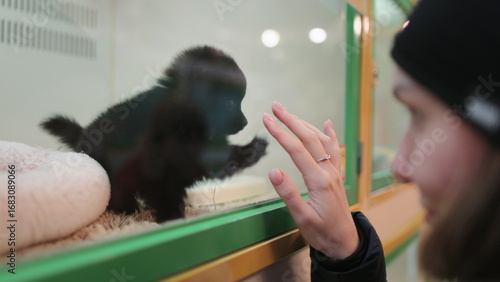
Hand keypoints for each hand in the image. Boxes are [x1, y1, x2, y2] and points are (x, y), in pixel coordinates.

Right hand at [263, 101, 358, 259]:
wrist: (345, 242)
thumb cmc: (321, 233)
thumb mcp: (302, 218)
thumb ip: (288, 194)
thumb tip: (273, 171)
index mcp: (318, 181)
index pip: (296, 150)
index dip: (280, 133)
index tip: (266, 120)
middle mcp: (328, 172)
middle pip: (309, 139)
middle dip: (291, 121)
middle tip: (275, 107)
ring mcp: (334, 172)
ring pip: (321, 141)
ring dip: (305, 124)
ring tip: (290, 114)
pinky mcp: (336, 176)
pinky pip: (335, 150)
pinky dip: (330, 134)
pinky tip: (326, 124)